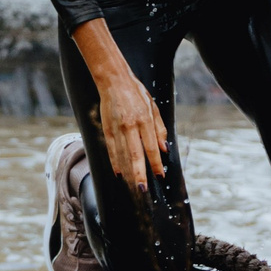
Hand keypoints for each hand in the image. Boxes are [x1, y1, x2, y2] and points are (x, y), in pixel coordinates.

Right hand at [74, 19, 164, 192]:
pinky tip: (119, 173)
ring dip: (128, 172)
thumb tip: (164, 148)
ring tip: (133, 186)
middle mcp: (130, 126)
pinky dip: (114, 162)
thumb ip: (159, 129)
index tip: (160, 176)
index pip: (151, 147)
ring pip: (122, 155)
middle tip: (143, 189)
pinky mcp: (106, 129)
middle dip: (139, 173)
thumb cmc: (136, 93)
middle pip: (135, 155)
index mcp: (144, 120)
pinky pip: (110, 150)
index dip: (155, 163)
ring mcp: (116, 128)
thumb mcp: (154, 107)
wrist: (113, 81)